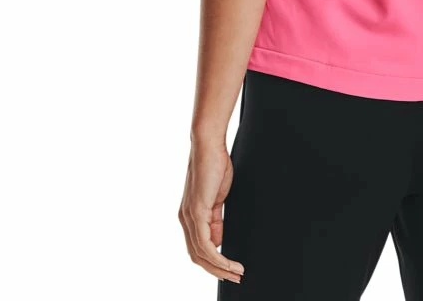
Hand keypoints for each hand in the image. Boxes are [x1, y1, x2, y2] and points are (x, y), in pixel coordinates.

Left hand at [178, 139, 244, 283]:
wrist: (208, 145)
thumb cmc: (215, 166)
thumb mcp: (217, 198)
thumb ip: (215, 219)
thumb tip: (218, 241)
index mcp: (190, 216)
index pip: (198, 248)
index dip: (213, 263)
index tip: (230, 270)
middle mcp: (186, 219)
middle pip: (197, 256)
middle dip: (217, 271)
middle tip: (236, 277)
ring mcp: (189, 216)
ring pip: (201, 254)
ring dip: (219, 267)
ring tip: (236, 273)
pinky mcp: (196, 212)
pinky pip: (205, 244)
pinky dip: (218, 257)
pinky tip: (229, 262)